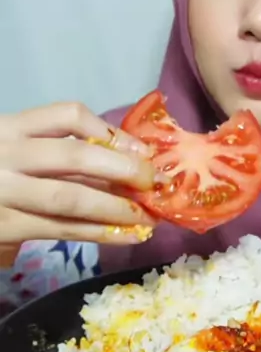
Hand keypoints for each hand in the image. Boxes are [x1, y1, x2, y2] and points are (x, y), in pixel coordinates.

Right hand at [0, 101, 161, 259]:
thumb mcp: (10, 152)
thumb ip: (48, 155)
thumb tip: (117, 158)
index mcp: (8, 127)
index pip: (66, 115)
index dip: (109, 131)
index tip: (141, 149)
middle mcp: (4, 153)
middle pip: (73, 155)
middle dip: (121, 169)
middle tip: (154, 181)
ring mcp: (2, 191)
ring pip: (69, 198)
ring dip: (115, 209)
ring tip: (147, 218)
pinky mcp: (3, 226)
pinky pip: (59, 229)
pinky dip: (97, 233)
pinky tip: (123, 235)